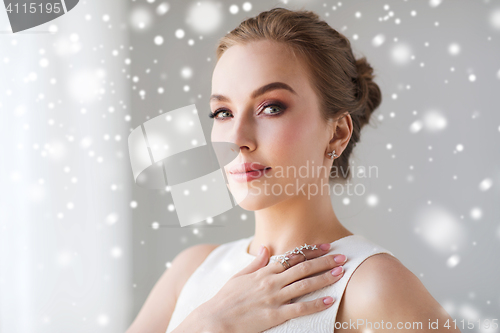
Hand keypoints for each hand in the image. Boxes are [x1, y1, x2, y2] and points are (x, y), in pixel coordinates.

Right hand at [196, 243, 346, 332]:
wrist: (216, 319)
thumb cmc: (226, 299)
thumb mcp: (239, 276)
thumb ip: (255, 263)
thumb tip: (264, 248)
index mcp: (264, 271)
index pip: (293, 257)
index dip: (311, 251)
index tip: (326, 246)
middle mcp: (271, 282)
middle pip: (303, 268)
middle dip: (325, 261)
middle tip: (342, 257)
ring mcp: (274, 298)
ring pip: (305, 285)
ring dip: (324, 277)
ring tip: (340, 272)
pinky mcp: (275, 315)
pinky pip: (300, 309)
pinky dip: (316, 303)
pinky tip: (330, 300)